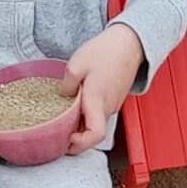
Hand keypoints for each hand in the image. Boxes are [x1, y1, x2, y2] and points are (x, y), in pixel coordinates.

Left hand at [60, 24, 145, 154]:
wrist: (129, 43)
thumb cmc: (106, 51)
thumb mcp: (76, 64)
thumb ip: (66, 86)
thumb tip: (63, 98)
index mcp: (98, 100)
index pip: (95, 135)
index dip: (80, 144)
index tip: (66, 139)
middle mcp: (108, 107)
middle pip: (93, 134)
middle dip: (75, 138)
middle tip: (57, 132)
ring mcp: (113, 105)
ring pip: (95, 124)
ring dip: (80, 126)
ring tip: (64, 115)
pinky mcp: (114, 100)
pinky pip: (99, 114)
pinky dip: (87, 115)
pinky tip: (77, 104)